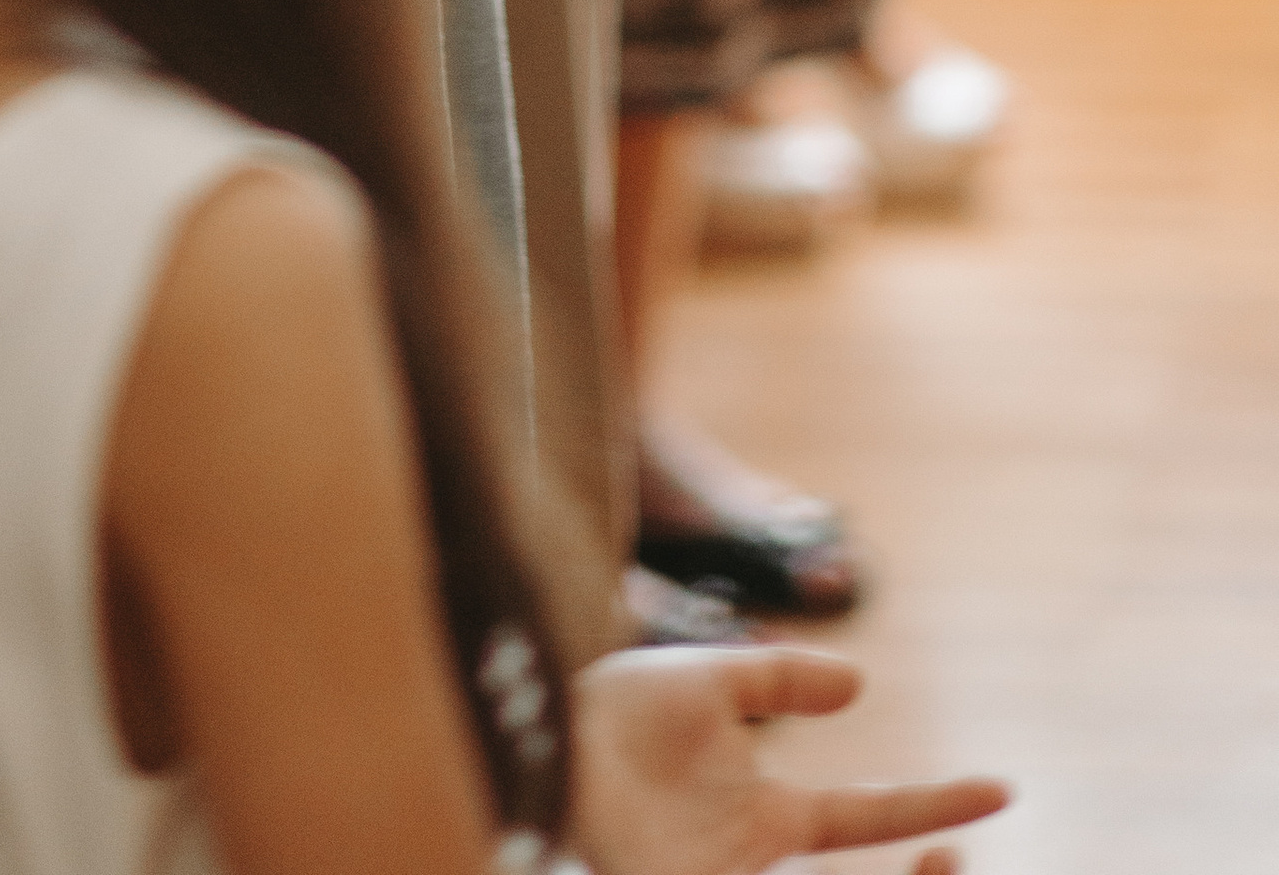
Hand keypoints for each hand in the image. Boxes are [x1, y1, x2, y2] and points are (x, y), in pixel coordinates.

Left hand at [573, 646, 1009, 874]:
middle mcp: (757, 865)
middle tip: (956, 858)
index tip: (1000, 788)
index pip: (869, 816)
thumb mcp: (699, 680)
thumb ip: (775, 676)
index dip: (932, 804)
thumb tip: (859, 684)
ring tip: (930, 861)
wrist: (533, 748)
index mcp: (767, 816)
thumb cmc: (606, 719)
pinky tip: (850, 862)